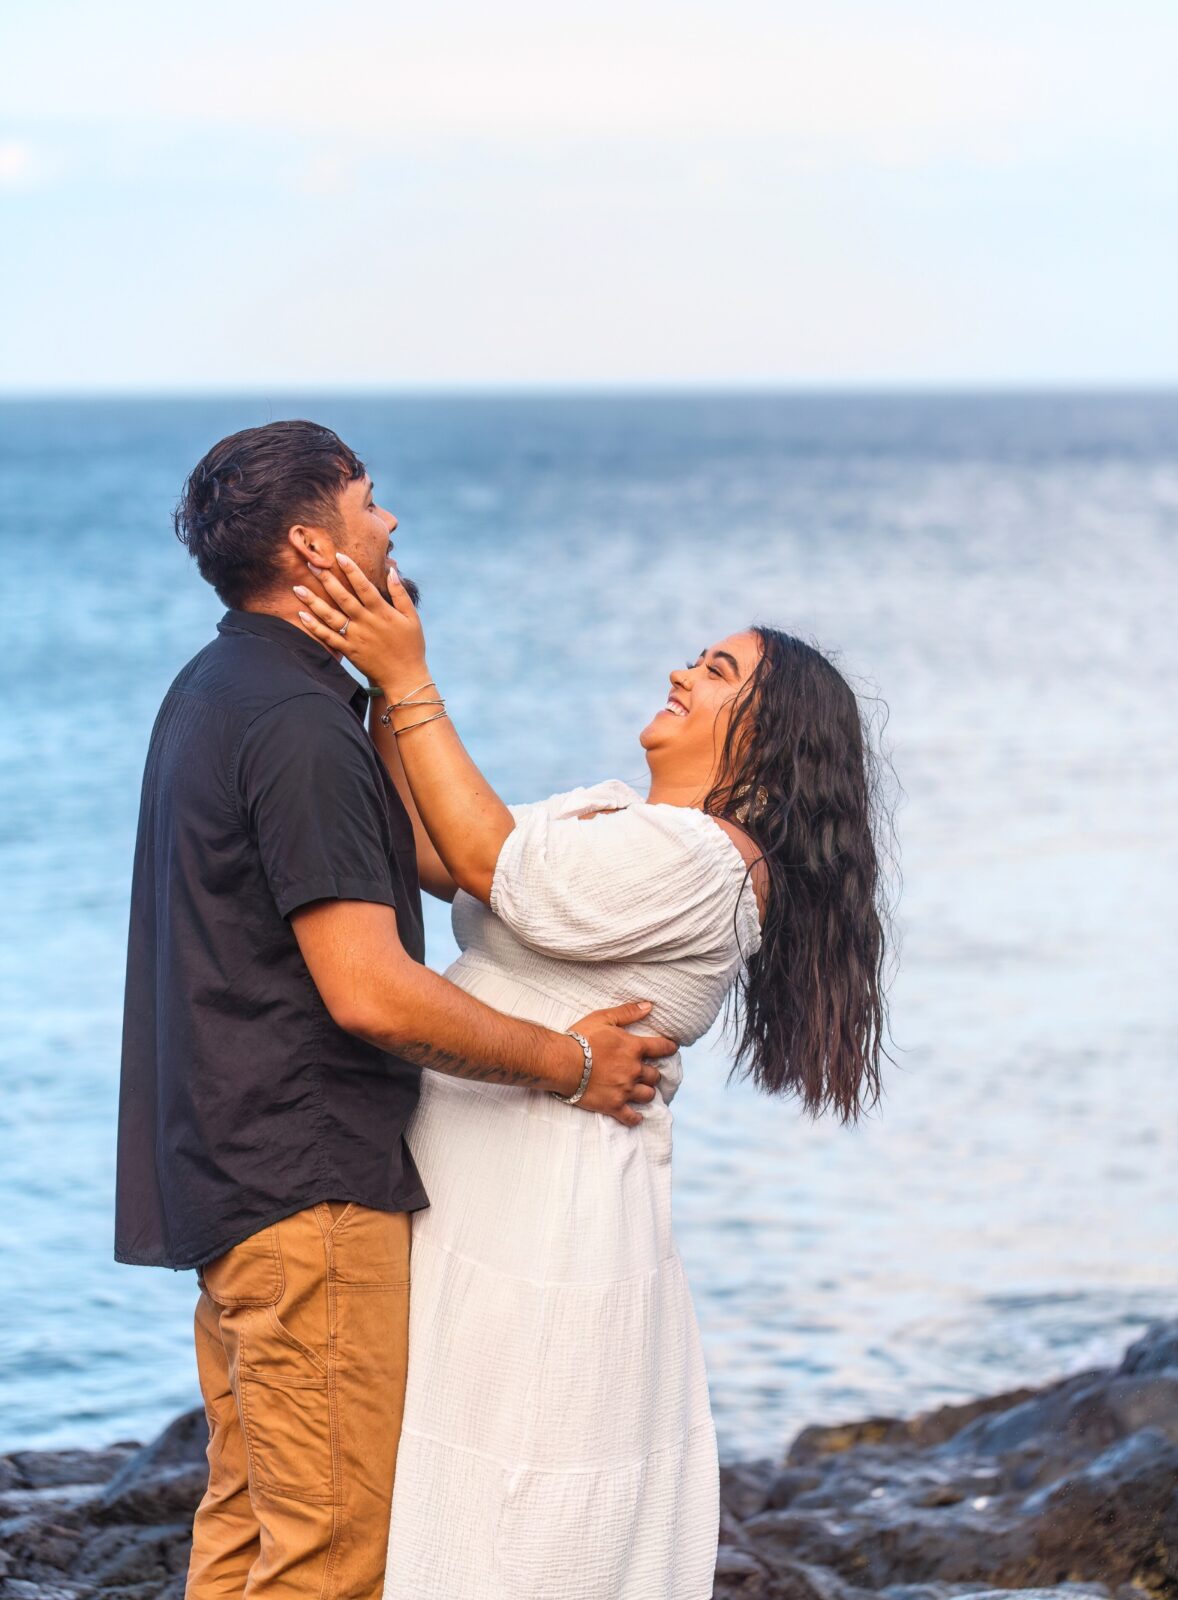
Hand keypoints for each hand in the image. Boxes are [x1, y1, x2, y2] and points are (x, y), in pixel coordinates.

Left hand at [294, 553, 428, 698]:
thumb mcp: (412, 617)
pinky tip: (302, 615)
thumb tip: (391, 571)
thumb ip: (400, 593)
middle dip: (326, 580)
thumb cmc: (411, 645)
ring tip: (298, 588)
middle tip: (311, 564)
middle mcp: (366, 623)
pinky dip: (314, 627)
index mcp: (382, 612)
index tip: (338, 555)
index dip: (351, 570)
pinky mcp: (348, 651)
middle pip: (343, 598)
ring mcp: (355, 637)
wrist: (404, 677)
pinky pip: (328, 637)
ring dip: (313, 602)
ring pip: (331, 616)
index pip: (364, 587)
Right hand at [563, 1002, 676, 1126]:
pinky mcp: (613, 1106)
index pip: (660, 1048)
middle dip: (653, 1074)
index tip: (672, 1049)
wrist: (562, 1063)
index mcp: (633, 1048)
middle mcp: (633, 1070)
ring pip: (648, 1095)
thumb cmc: (581, 1038)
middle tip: (649, 1073)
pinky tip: (637, 1117)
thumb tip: (649, 1006)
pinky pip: (631, 1117)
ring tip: (643, 1091)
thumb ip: (628, 1012)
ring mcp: (624, 1090)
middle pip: (654, 1075)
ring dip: (647, 1093)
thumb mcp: (604, 1018)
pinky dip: (636, 1118)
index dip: (669, 1048)